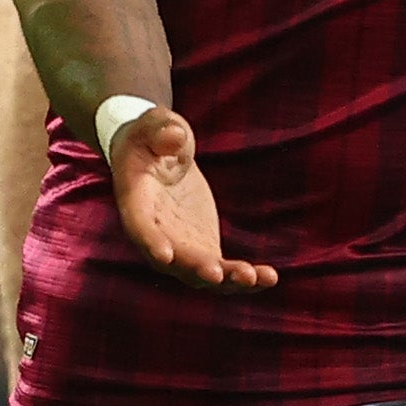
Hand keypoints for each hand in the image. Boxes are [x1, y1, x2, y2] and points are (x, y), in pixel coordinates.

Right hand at [106, 106, 276, 290]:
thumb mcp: (152, 124)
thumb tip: (175, 137)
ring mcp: (180, 246)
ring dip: (226, 281)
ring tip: (255, 278)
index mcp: (136, 203)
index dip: (151, 243)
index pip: (141, 228)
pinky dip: (245, 277)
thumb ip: (160, 129)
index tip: (165, 257)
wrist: (156, 156)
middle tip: (217, 274)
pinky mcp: (203, 249)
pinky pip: (223, 271)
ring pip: (201, 274)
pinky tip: (269, 277)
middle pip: (174, 260)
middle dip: (196, 268)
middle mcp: (156, 235)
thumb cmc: (150, 137)